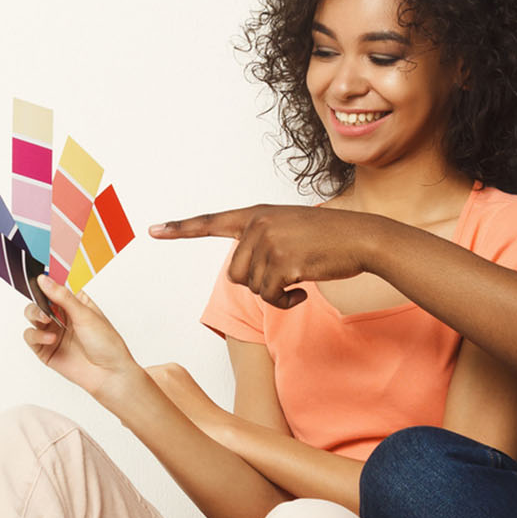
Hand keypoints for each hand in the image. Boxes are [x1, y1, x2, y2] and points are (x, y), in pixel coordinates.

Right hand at [23, 275, 143, 401]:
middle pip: (40, 299)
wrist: (109, 374)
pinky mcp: (46, 349)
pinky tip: (50, 338)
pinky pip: (31, 336)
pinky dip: (36, 335)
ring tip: (46, 320)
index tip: (38, 275)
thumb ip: (62, 297)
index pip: (57, 285)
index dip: (46, 279)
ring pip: (32, 316)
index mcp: (76, 302)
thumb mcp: (86, 315)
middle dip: (37, 299)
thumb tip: (43, 279)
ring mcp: (54, 331)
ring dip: (35, 315)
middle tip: (41, 303)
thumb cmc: (106, 344)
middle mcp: (63, 315)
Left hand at [149, 205, 383, 308]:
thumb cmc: (331, 239)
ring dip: (274, 293)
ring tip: (298, 279)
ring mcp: (270, 243)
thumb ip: (262, 241)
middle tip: (287, 275)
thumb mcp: (290, 229)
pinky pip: (270, 297)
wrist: (363, 238)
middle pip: (235, 273)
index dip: (180, 229)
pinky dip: (286, 302)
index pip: (212, 221)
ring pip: (251, 287)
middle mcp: (258, 225)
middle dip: (258, 283)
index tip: (154, 231)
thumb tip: (243, 273)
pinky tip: (304, 291)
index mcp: (257, 215)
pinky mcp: (282, 263)